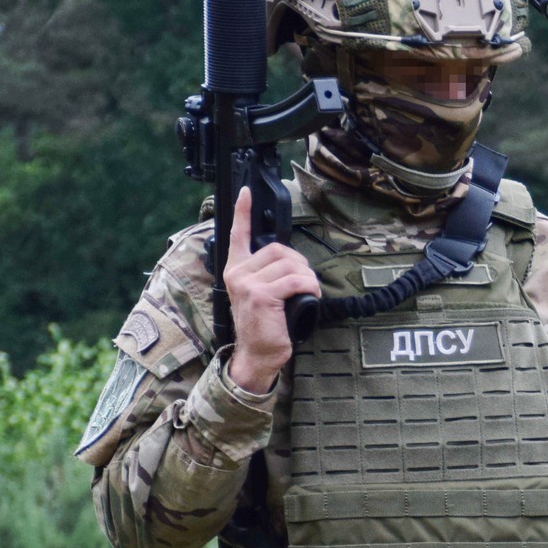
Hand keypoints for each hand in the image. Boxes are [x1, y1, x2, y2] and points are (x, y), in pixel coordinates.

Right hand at [222, 187, 320, 393]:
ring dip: (307, 277)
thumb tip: (290, 262)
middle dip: (299, 264)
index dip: (243, 212)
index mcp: (236, 270)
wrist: (256, 355)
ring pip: (289, 264)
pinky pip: (295, 280)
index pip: (238, 234)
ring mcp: (247, 283)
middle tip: (305, 283)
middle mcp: (237, 273)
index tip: (246, 192)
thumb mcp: (260, 296)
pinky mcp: (261, 295)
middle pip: (278, 250)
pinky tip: (311, 296)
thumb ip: (267, 275)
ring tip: (308, 292)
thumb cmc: (263, 327)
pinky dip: (310, 286)